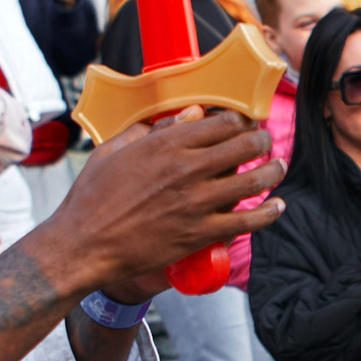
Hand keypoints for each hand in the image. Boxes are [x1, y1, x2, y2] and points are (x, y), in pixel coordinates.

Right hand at [28, 111, 286, 300]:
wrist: (84, 245)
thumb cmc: (92, 197)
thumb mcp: (114, 149)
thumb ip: (150, 129)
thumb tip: (184, 116)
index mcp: (166, 144)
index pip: (220, 122)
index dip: (239, 119)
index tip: (243, 121)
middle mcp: (186, 169)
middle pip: (243, 145)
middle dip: (260, 139)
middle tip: (263, 140)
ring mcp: (196, 202)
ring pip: (252, 180)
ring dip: (271, 170)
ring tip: (276, 166)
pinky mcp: (200, 233)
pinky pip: (246, 221)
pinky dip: (268, 213)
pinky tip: (277, 206)